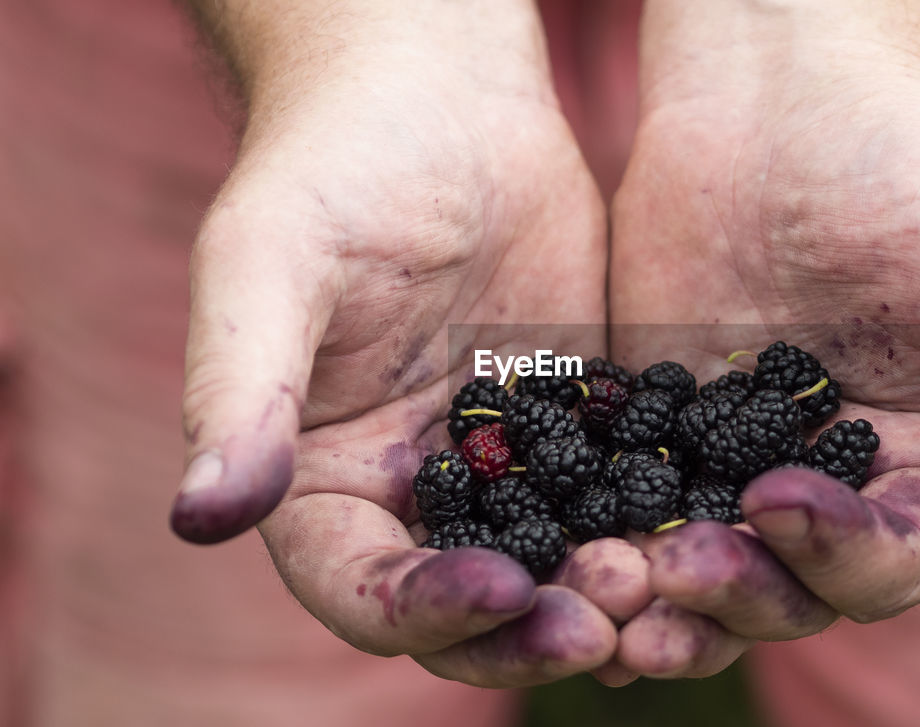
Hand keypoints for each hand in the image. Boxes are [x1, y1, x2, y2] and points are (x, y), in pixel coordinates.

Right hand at [170, 0, 623, 685]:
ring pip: (560, 563)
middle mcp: (418, 492)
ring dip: (610, 592)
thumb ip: (240, 393)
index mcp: (325, 482)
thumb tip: (200, 516)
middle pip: (472, 604)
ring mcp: (509, 464)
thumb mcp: (269, 268)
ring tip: (666, 583)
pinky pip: (623, 491)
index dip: (426, 610)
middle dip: (533, 627)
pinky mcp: (582, 424)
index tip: (503, 589)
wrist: (441, 101)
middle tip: (608, 620)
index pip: (363, 588)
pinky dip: (660, 522)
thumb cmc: (334, 170)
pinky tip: (710, 530)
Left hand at [608, 0, 919, 676]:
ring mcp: (733, 464)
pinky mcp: (653, 433)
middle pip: (788, 584)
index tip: (782, 500)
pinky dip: (583, 531)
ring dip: (649, 593)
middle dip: (734, 594)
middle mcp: (832, 484)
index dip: (847, 551)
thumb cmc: (911, 164)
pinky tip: (540, 544)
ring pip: (695, 564)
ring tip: (598, 585)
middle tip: (667, 576)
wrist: (784, 96)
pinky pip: (617, 503)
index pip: (899, 554)